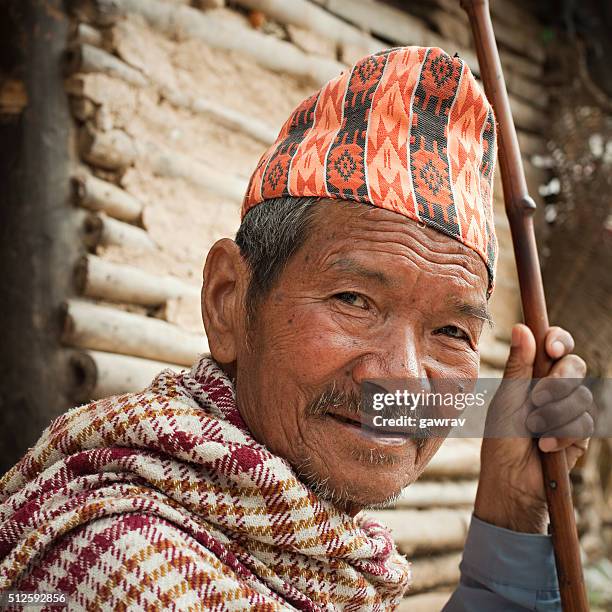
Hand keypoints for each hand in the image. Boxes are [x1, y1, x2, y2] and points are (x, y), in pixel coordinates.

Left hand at [474, 324, 593, 532]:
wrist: (512, 480)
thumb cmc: (501, 438)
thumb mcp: (507, 398)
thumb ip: (518, 365)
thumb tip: (522, 327)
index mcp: (533, 374)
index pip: (555, 345)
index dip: (559, 340)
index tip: (552, 348)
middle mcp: (554, 388)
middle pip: (575, 365)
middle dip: (557, 382)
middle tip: (537, 399)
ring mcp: (570, 409)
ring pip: (582, 394)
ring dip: (555, 414)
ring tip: (535, 430)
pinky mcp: (581, 433)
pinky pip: (586, 421)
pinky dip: (564, 433)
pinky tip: (546, 446)